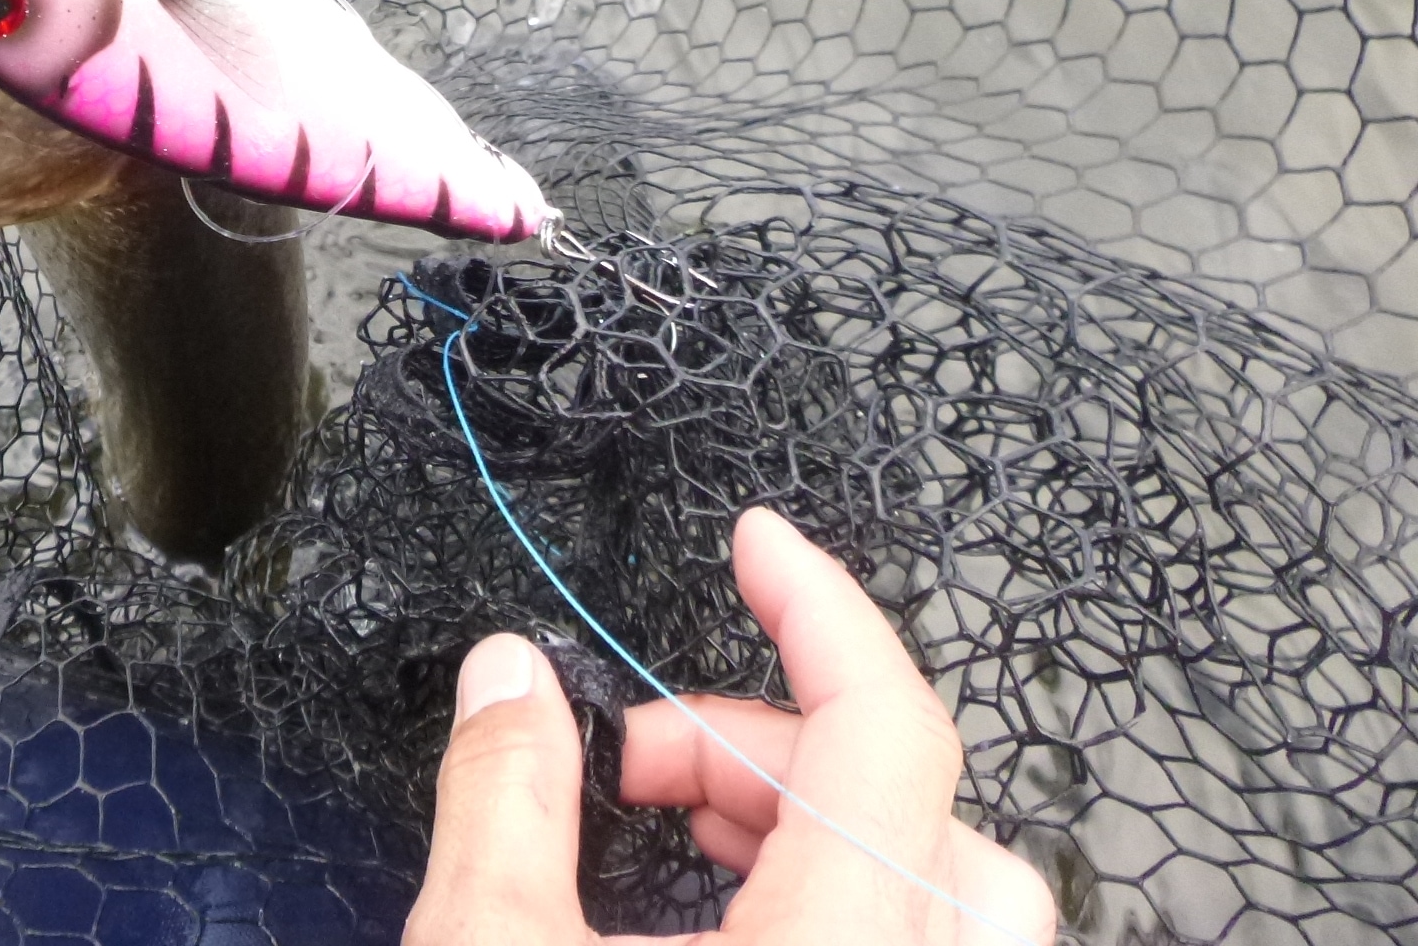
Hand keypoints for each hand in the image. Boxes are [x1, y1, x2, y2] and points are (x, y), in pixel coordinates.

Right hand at [405, 508, 1055, 945]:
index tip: (756, 541)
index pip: (889, 729)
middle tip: (643, 762)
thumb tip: (507, 670)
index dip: (821, 607)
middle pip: (926, 805)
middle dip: (779, 741)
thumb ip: (502, 791)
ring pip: (947, 894)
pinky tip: (720, 917)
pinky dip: (842, 895)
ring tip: (684, 831)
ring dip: (816, 823)